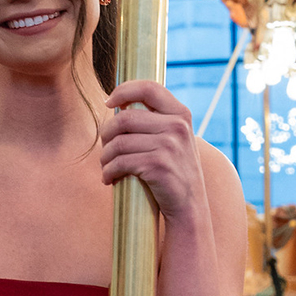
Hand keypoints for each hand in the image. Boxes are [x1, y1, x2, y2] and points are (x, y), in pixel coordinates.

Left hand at [100, 80, 204, 222]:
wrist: (190, 207)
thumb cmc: (174, 173)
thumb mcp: (174, 140)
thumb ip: (156, 121)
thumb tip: (119, 106)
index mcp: (181, 114)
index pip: (148, 88)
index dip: (123, 90)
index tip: (108, 102)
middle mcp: (177, 126)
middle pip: (125, 118)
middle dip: (106, 134)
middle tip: (105, 148)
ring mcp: (169, 146)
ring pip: (119, 142)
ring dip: (105, 157)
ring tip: (106, 166)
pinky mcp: (158, 166)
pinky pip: (120, 162)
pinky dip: (109, 171)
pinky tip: (109, 178)